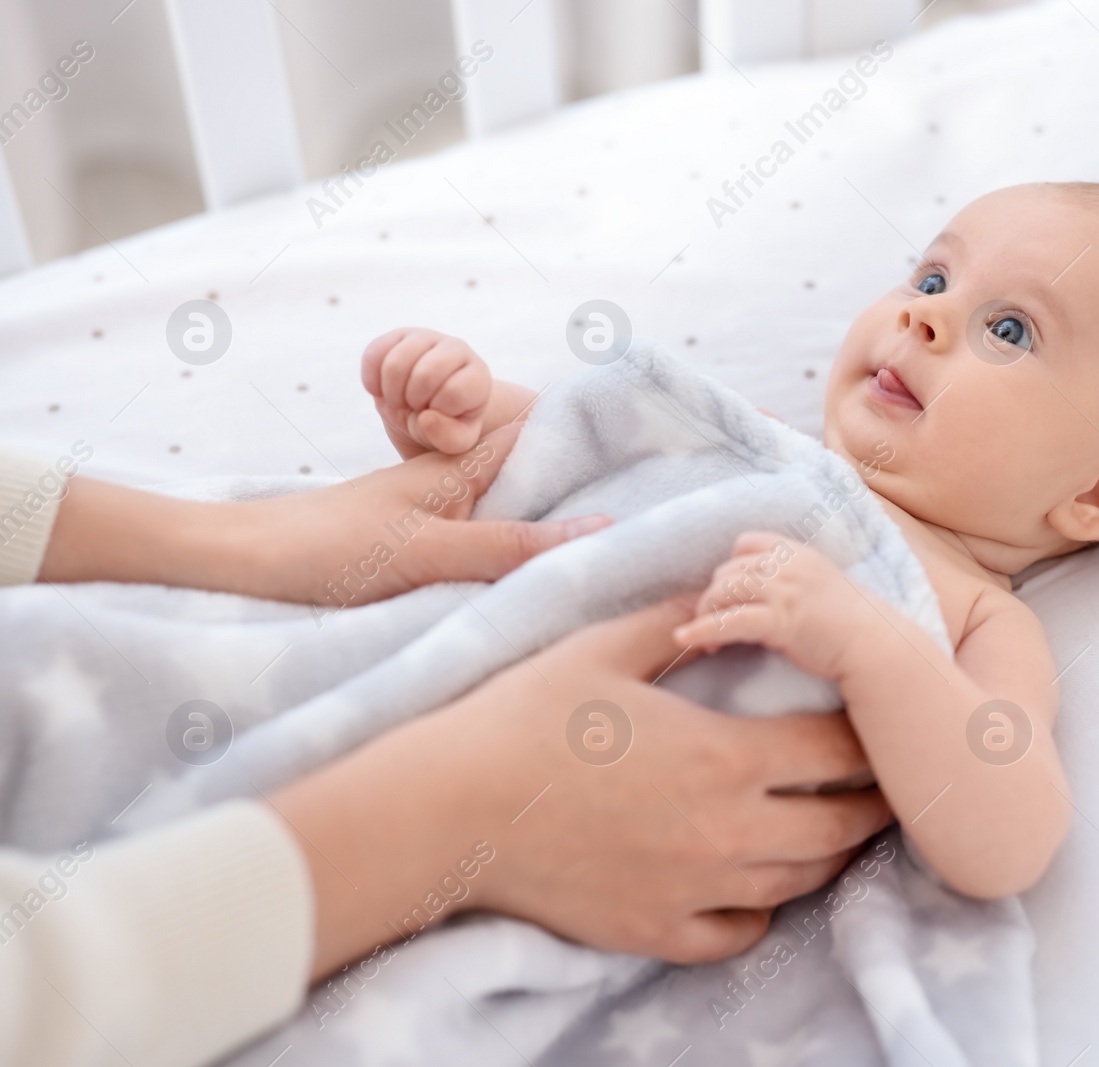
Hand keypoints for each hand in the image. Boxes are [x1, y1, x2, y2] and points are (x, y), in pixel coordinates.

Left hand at [39, 423, 608, 605]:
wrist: (239, 568)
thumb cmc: (325, 549)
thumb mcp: (427, 553)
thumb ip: (510, 548)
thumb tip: (603, 532)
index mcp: (463, 468)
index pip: (545, 444)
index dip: (596, 452)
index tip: (655, 468)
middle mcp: (457, 490)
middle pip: (538, 493)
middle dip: (586, 510)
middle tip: (650, 537)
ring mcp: (441, 525)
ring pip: (514, 530)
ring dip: (551, 549)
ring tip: (612, 570)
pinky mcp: (424, 560)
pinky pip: (487, 560)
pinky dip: (515, 574)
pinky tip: (539, 597)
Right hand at [272, 598, 892, 976]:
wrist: (454, 808)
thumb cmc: (527, 716)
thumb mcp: (606, 645)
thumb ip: (677, 618)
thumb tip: (718, 586)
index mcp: (725, 755)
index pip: (836, 750)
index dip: (864, 734)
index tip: (870, 722)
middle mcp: (728, 830)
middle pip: (840, 825)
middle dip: (870, 800)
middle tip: (879, 781)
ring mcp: (697, 889)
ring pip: (801, 882)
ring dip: (829, 853)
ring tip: (835, 827)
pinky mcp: (659, 931)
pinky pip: (742, 934)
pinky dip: (763, 910)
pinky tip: (757, 884)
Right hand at [361, 328, 496, 456]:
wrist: (424, 407)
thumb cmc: (446, 425)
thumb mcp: (456, 441)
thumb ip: (448, 437)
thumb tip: (426, 418)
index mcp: (477, 376)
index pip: (455, 391)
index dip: (438, 411)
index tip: (436, 415)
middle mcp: (457, 350)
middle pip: (424, 374)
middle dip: (412, 401)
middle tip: (414, 408)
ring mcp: (427, 338)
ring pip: (397, 361)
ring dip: (391, 391)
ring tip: (400, 400)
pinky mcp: (398, 335)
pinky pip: (374, 353)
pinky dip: (371, 380)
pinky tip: (381, 391)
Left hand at [674, 531, 870, 679]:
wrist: (877, 648)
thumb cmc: (850, 625)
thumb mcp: (821, 587)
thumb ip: (792, 581)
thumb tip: (761, 595)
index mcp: (798, 554)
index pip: (745, 544)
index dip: (731, 569)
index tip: (730, 596)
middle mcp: (789, 566)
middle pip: (728, 570)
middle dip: (714, 598)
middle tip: (713, 626)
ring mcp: (785, 591)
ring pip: (724, 590)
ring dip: (706, 614)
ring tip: (706, 641)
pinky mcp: (781, 620)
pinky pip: (730, 621)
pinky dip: (702, 629)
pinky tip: (685, 640)